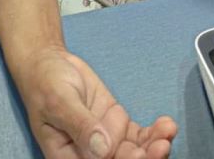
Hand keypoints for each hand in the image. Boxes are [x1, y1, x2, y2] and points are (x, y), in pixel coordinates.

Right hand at [16, 45, 176, 158]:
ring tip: (168, 132)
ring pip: (135, 153)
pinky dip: (154, 133)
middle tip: (161, 145)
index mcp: (68, 158)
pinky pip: (140, 136)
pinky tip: (166, 125)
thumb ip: (80, 125)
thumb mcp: (58, 101)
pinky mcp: (118, 126)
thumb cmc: (46, 84)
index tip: (138, 156)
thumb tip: (102, 150)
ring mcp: (107, 142)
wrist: (51, 64)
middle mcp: (89, 156)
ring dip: (154, 147)